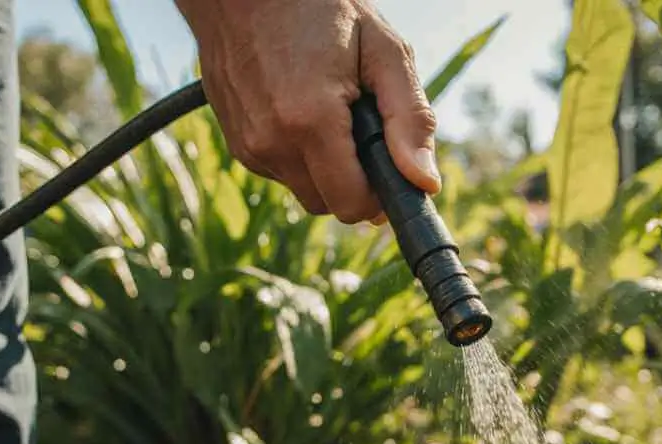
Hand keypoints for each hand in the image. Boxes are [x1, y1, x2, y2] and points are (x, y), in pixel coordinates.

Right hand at [174, 0, 440, 223]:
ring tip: (332, 112)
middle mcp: (271, 142)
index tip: (390, 163)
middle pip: (330, 205)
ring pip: (305, 191)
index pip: (353, 205)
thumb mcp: (383, 50)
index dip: (380, 194)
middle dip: (354, 181)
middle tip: (363, 129)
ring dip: (326, 168)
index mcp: (310, 122)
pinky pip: (281, 171)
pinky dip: (300, 155)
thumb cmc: (319, 8)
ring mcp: (248, 146)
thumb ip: (409, 119)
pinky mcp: (236, 143)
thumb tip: (425, 183)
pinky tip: (303, 110)